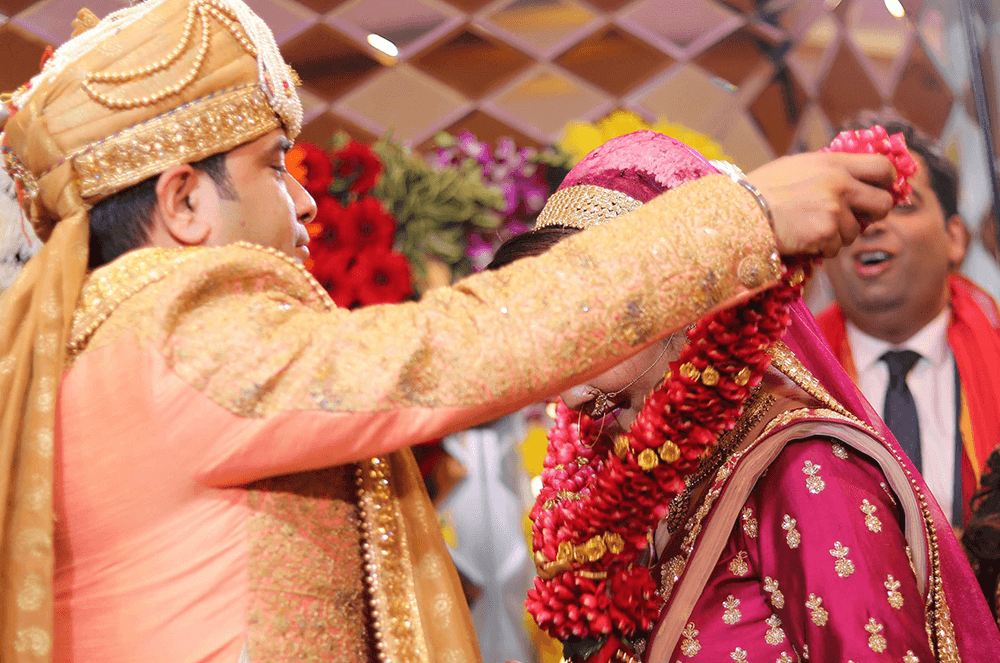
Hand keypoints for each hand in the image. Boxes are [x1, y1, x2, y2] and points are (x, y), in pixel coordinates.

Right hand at [746, 152, 895, 257]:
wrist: (741, 212)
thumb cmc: (761, 190)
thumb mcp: (797, 166)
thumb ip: (828, 170)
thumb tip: (853, 177)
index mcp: (834, 163)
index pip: (882, 167)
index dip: (886, 182)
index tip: (879, 190)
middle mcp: (840, 184)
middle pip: (883, 203)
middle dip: (873, 214)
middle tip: (857, 218)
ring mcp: (835, 210)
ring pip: (855, 231)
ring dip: (838, 235)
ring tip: (810, 228)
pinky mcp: (826, 233)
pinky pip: (836, 248)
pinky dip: (822, 248)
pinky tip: (802, 239)